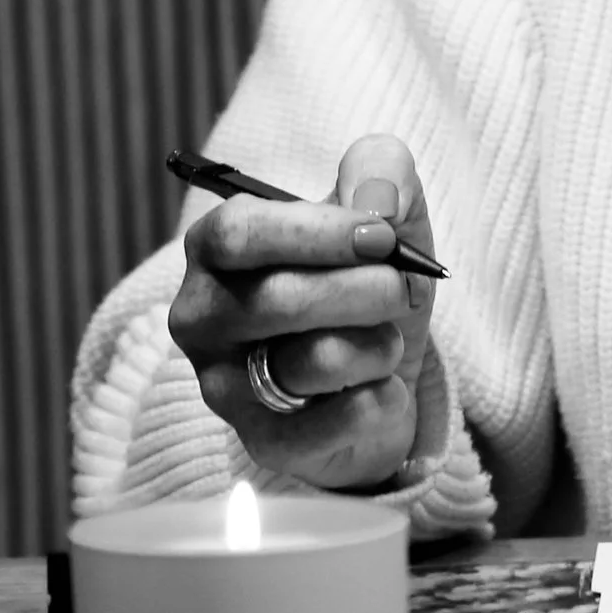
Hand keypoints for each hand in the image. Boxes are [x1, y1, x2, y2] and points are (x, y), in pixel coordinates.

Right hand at [168, 134, 436, 492]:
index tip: (383, 235)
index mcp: (214, 247)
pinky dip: (381, 397)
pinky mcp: (262, 441)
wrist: (375, 370)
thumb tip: (380, 200)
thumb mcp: (381, 209)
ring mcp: (224, 385)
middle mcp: (202, 316)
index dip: (319, 232)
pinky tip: (379, 386)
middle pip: (282, 301)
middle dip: (369, 289)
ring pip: (317, 361)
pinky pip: (336, 421)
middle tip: (409, 288)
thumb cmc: (363, 277)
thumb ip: (381, 171)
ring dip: (379, 344)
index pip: (241, 234)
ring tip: (386, 339)